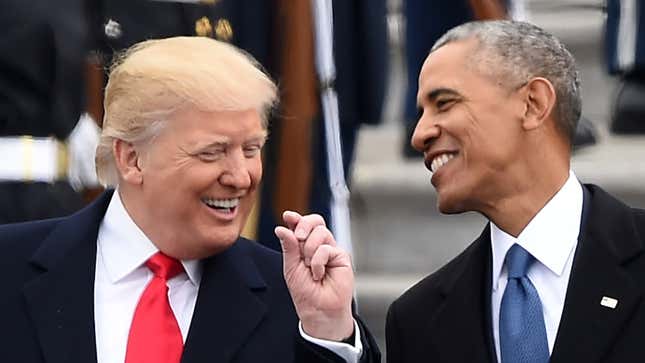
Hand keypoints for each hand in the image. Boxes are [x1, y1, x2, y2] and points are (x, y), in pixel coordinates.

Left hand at [275, 211, 354, 340]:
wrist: (318, 309)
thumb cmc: (305, 292)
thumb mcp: (291, 268)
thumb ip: (289, 247)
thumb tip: (281, 227)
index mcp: (304, 246)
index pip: (301, 226)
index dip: (295, 218)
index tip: (288, 216)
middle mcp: (318, 245)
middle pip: (315, 221)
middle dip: (304, 225)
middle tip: (298, 236)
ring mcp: (331, 249)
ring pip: (320, 232)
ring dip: (309, 249)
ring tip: (309, 268)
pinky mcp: (342, 256)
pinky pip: (327, 248)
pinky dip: (318, 262)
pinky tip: (319, 274)